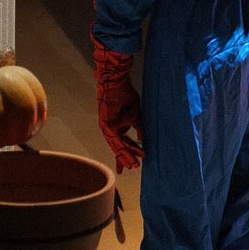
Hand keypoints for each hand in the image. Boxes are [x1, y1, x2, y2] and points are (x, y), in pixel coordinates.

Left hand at [93, 42, 144, 171]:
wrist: (116, 81)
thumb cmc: (125, 95)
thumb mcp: (135, 114)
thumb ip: (138, 127)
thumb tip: (142, 140)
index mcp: (115, 126)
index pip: (120, 144)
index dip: (125, 155)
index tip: (129, 166)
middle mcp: (108, 128)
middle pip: (117, 147)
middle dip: (126, 158)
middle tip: (133, 168)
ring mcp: (106, 127)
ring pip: (117, 145)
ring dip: (127, 155)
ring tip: (134, 164)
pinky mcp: (107, 123)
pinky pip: (117, 138)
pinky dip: (126, 145)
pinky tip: (134, 151)